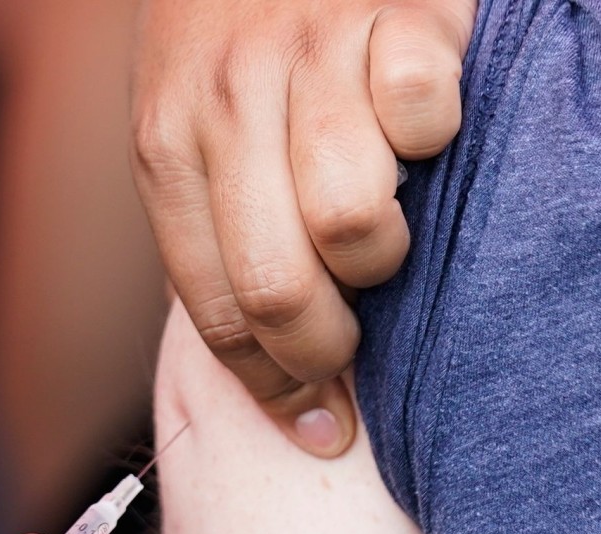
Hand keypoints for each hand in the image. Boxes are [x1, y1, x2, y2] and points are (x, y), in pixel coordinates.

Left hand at [132, 0, 474, 455]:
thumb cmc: (229, 32)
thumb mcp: (183, 119)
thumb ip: (211, 222)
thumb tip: (270, 363)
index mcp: (166, 143)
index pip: (215, 309)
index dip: (273, 387)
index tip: (316, 426)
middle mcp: (230, 101)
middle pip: (282, 288)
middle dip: (327, 352)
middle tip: (354, 356)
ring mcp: (313, 51)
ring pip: (354, 221)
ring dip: (382, 252)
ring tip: (382, 231)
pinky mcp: (399, 10)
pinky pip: (424, 115)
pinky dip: (433, 134)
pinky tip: (418, 133)